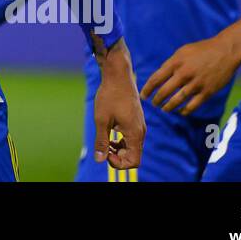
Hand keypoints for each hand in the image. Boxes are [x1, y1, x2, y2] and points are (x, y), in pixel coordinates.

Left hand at [93, 39, 145, 169]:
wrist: (118, 76)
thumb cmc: (109, 96)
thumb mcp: (101, 120)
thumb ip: (101, 141)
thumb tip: (99, 160)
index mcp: (135, 133)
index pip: (134, 161)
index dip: (119, 163)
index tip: (106, 154)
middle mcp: (140, 131)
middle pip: (133, 156)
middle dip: (118, 157)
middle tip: (103, 148)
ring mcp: (139, 126)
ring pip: (132, 147)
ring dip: (119, 149)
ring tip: (105, 141)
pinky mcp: (136, 120)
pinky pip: (131, 138)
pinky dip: (121, 141)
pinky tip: (109, 133)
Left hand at [141, 34, 240, 114]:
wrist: (226, 51)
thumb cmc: (202, 50)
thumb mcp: (182, 51)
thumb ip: (171, 63)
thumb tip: (160, 76)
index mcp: (176, 62)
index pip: (156, 78)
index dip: (147, 89)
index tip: (143, 95)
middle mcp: (184, 73)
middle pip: (164, 91)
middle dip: (156, 100)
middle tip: (153, 104)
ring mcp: (196, 83)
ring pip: (177, 100)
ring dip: (168, 107)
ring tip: (164, 109)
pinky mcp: (208, 91)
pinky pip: (193, 105)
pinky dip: (185, 111)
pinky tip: (181, 112)